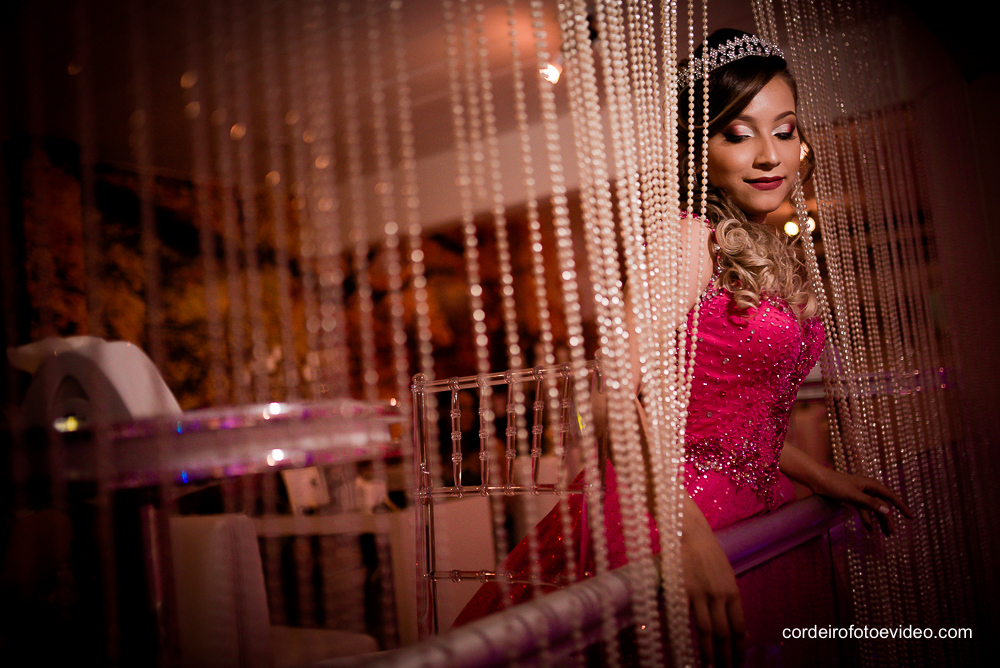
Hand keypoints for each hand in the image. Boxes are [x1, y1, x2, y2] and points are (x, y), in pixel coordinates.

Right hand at [682, 497, 744, 667]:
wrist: (690, 533)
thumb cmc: (706, 553)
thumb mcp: (724, 574)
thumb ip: (727, 597)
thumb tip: (730, 621)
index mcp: (733, 592)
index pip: (739, 627)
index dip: (740, 648)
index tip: (739, 662)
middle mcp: (721, 596)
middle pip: (726, 634)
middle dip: (728, 657)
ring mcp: (703, 594)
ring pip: (710, 632)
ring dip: (712, 654)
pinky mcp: (685, 592)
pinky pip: (691, 619)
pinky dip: (694, 637)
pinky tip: (693, 648)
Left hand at [811, 468, 912, 535]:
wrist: (818, 480)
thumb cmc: (835, 485)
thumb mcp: (854, 495)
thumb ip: (871, 504)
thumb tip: (888, 511)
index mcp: (872, 485)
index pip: (891, 497)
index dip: (901, 507)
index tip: (910, 517)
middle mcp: (868, 489)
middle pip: (882, 506)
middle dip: (888, 520)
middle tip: (892, 534)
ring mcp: (860, 494)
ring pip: (873, 510)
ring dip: (879, 521)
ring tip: (885, 534)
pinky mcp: (852, 499)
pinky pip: (863, 510)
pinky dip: (867, 519)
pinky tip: (869, 529)